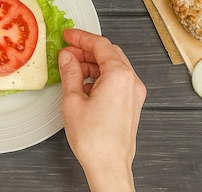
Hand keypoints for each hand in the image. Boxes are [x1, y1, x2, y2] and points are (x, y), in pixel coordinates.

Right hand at [58, 28, 145, 191]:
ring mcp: (134, 93)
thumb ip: (70, 72)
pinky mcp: (132, 104)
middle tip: (68, 51)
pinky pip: (117, 80)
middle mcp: (131, 82)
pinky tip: (84, 84)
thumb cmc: (94, 139)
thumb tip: (67, 57)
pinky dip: (101, 76)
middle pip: (110, 53)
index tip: (68, 35)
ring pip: (114, 66)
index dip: (81, 37)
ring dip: (93, 64)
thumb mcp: (73, 100)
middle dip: (87, 50)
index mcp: (119, 76)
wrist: (109, 166)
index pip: (100, 45)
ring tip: (72, 68)